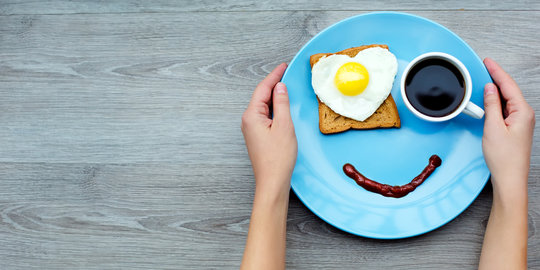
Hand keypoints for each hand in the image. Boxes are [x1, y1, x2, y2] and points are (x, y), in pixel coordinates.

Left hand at [241, 63, 296, 197]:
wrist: (272, 181)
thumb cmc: (278, 158)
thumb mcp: (284, 126)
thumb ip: (282, 104)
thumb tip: (280, 87)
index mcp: (252, 116)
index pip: (263, 89)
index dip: (274, 76)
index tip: (283, 66)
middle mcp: (248, 121)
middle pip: (261, 96)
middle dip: (273, 84)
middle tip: (286, 73)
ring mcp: (252, 129)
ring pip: (263, 106)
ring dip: (274, 96)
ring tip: (285, 86)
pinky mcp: (257, 136)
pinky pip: (265, 115)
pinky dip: (274, 108)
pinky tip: (282, 106)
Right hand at [482, 58, 534, 193]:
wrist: (510, 178)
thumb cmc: (504, 158)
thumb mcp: (493, 128)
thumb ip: (491, 106)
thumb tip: (489, 89)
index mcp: (522, 112)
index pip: (508, 85)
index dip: (497, 72)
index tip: (488, 62)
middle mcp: (524, 115)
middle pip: (509, 90)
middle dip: (497, 77)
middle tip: (486, 66)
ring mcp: (520, 122)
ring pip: (507, 99)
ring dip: (496, 90)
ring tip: (485, 80)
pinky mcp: (514, 128)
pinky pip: (505, 109)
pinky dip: (496, 102)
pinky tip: (489, 100)